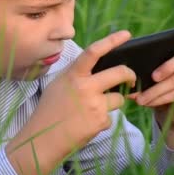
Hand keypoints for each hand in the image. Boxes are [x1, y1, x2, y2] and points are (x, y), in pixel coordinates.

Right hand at [6, 30, 136, 174]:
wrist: (43, 139)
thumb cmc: (49, 110)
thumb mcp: (58, 84)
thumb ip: (77, 74)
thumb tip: (98, 66)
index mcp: (73, 75)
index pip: (94, 51)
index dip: (112, 41)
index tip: (127, 35)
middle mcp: (86, 87)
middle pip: (120, 73)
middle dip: (130, 75)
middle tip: (130, 80)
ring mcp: (95, 105)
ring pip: (119, 98)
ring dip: (112, 103)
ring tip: (92, 110)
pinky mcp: (101, 122)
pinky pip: (110, 117)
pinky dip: (102, 120)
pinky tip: (86, 124)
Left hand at [128, 20, 173, 147]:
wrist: (168, 109)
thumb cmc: (155, 82)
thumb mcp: (149, 70)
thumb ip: (142, 63)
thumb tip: (123, 69)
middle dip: (169, 66)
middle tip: (153, 76)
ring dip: (156, 90)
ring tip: (140, 98)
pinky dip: (159, 99)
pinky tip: (147, 102)